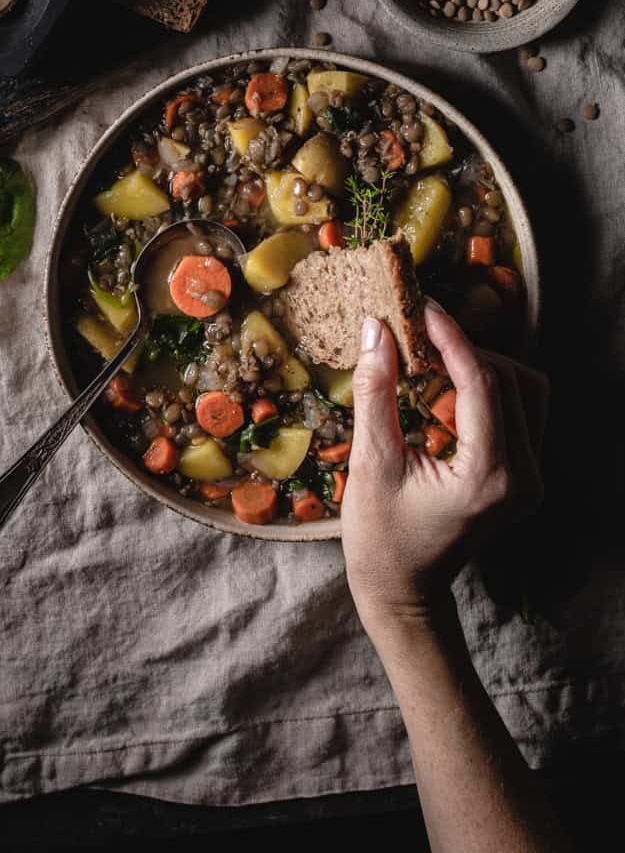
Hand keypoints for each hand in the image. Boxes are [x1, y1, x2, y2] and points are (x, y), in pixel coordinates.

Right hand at [341, 299, 546, 636]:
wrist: (403, 592)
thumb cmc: (380, 538)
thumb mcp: (370, 462)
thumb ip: (375, 391)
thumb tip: (375, 329)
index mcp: (490, 476)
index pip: (482, 382)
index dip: (451, 337)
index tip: (423, 307)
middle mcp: (525, 477)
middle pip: (510, 380)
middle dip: (465, 350)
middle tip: (418, 334)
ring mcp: (531, 480)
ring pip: (526, 392)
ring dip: (482, 367)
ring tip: (434, 361)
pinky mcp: (526, 480)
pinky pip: (521, 414)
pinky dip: (490, 391)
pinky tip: (450, 389)